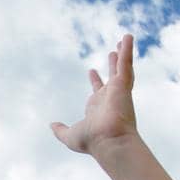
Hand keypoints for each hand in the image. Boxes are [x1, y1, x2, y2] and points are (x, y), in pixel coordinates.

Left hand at [50, 34, 136, 155]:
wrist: (108, 141)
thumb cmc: (91, 142)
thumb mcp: (69, 135)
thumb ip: (60, 130)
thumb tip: (52, 125)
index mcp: (98, 107)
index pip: (97, 90)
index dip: (95, 80)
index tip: (91, 71)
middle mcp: (110, 97)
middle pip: (113, 76)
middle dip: (113, 64)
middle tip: (112, 51)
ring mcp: (119, 90)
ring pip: (122, 67)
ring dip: (123, 53)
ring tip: (124, 38)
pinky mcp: (124, 84)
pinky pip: (126, 62)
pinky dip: (127, 49)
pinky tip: (127, 37)